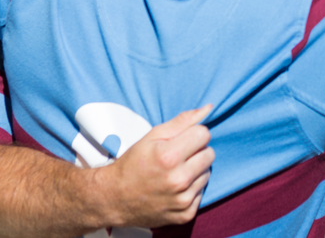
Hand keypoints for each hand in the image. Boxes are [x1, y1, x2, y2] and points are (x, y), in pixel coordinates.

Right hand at [99, 106, 215, 227]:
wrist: (114, 198)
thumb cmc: (134, 163)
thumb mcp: (153, 136)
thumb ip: (182, 121)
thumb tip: (208, 108)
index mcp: (169, 156)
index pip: (204, 134)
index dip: (193, 134)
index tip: (181, 141)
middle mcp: (178, 179)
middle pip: (209, 154)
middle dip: (196, 152)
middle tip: (178, 157)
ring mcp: (182, 199)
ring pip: (207, 174)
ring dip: (195, 171)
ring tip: (174, 173)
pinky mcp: (185, 214)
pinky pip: (202, 193)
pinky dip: (191, 190)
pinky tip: (174, 189)